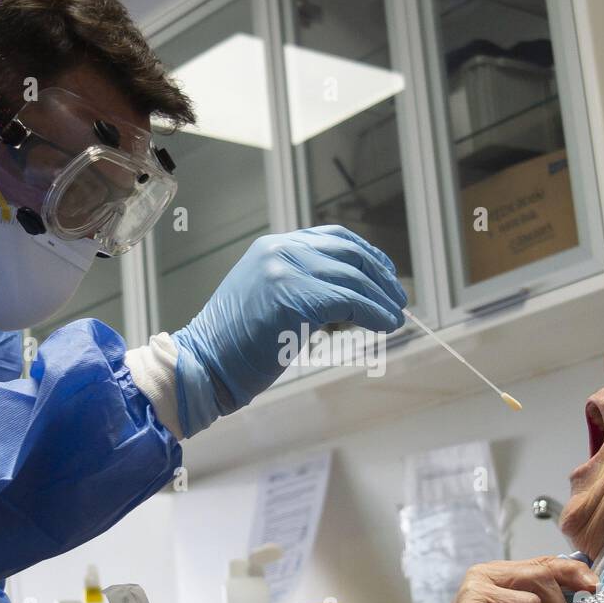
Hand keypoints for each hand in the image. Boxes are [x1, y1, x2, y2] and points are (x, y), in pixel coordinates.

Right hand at [171, 225, 406, 435]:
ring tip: (397, 316)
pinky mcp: (295, 298)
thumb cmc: (235, 345)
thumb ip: (300, 285)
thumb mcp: (268, 299)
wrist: (204, 364)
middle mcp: (280, 251)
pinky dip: (374, 313)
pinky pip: (349, 301)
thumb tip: (349, 294)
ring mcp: (286, 271)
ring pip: (353, 278)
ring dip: (382, 298)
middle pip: (349, 253)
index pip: (333, 238)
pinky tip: (386, 324)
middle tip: (399, 297)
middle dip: (380, 275)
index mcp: (273, 247)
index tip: (386, 273)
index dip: (367, 254)